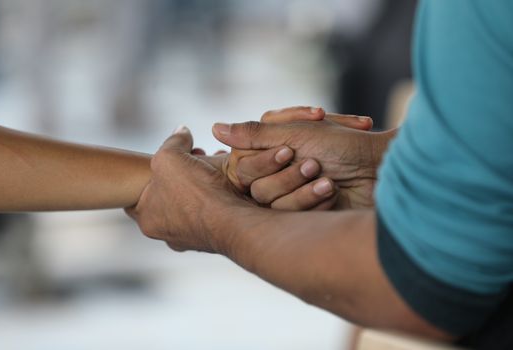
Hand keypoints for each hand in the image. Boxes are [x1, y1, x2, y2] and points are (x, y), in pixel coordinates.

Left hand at [126, 126, 247, 252]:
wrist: (234, 221)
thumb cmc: (196, 195)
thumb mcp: (170, 156)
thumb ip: (172, 142)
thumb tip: (181, 132)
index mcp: (148, 219)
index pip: (137, 195)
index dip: (148, 172)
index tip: (164, 160)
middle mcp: (169, 232)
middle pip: (169, 194)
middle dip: (182, 173)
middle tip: (193, 158)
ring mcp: (194, 236)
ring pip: (194, 201)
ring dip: (203, 181)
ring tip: (213, 164)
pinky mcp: (218, 234)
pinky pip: (215, 208)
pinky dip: (220, 193)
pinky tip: (227, 179)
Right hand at [213, 114, 395, 209]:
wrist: (379, 174)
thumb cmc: (344, 146)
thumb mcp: (296, 133)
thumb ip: (253, 133)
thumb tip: (213, 128)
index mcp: (272, 145)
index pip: (244, 154)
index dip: (268, 155)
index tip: (294, 148)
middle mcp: (276, 169)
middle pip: (252, 179)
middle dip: (286, 173)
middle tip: (315, 164)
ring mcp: (287, 192)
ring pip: (266, 199)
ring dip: (299, 189)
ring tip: (328, 181)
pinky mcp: (298, 214)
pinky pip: (283, 215)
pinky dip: (309, 204)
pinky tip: (331, 195)